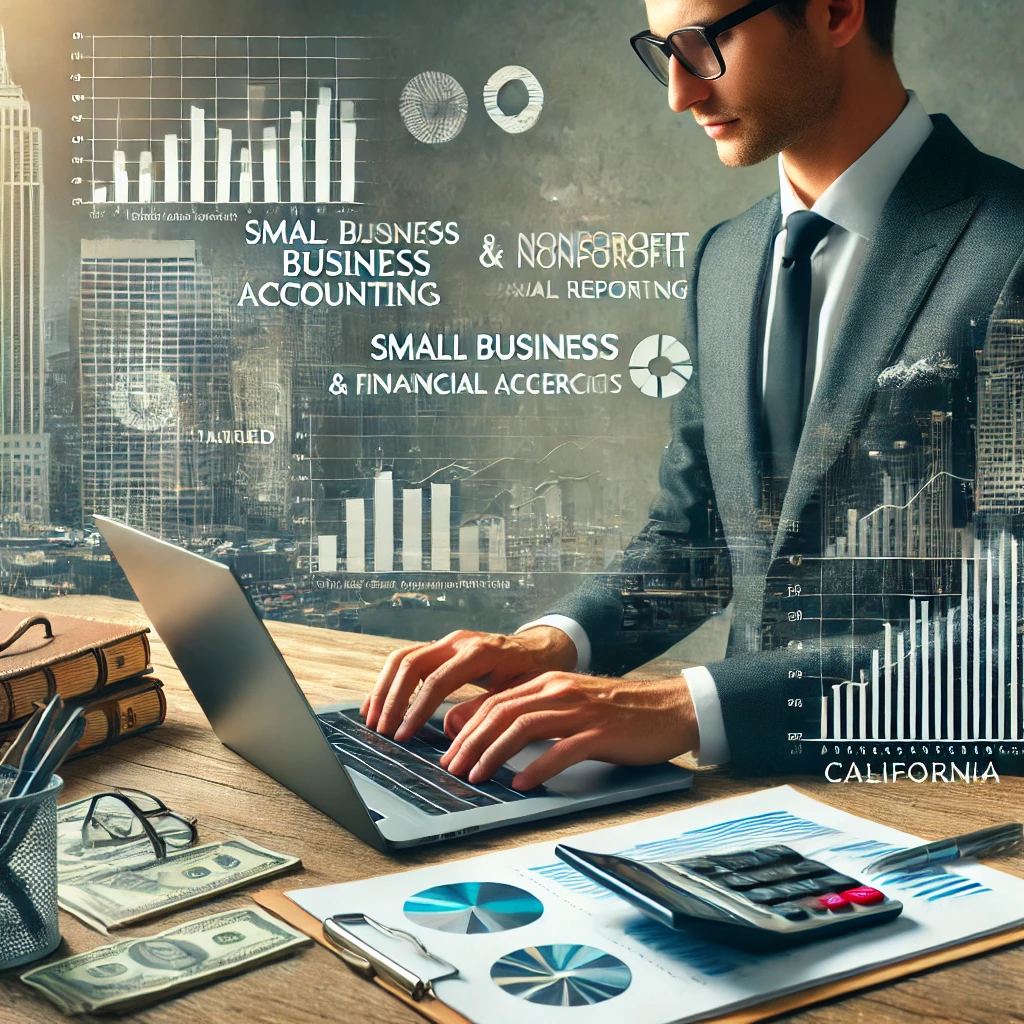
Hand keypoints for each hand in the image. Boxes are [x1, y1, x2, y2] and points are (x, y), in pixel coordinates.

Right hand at [360, 626, 576, 741]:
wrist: (539, 649)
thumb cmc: (531, 674)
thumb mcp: (515, 694)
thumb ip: (484, 709)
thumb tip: (449, 730)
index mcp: (478, 652)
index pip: (436, 681)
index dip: (416, 710)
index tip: (403, 735)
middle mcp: (457, 642)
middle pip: (410, 664)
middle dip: (392, 699)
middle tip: (382, 730)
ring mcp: (446, 642)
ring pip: (402, 658)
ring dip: (384, 690)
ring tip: (372, 719)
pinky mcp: (440, 648)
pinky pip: (407, 659)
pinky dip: (389, 681)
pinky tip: (378, 702)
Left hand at [438, 672, 698, 790]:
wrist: (670, 707)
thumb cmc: (619, 712)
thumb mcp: (571, 704)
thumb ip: (536, 712)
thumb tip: (496, 733)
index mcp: (549, 683)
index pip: (495, 702)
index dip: (467, 727)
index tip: (450, 752)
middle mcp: (560, 691)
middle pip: (502, 713)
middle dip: (471, 742)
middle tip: (454, 769)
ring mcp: (580, 710)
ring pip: (524, 727)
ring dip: (494, 754)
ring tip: (478, 776)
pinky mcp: (601, 732)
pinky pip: (563, 750)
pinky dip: (538, 768)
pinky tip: (523, 784)